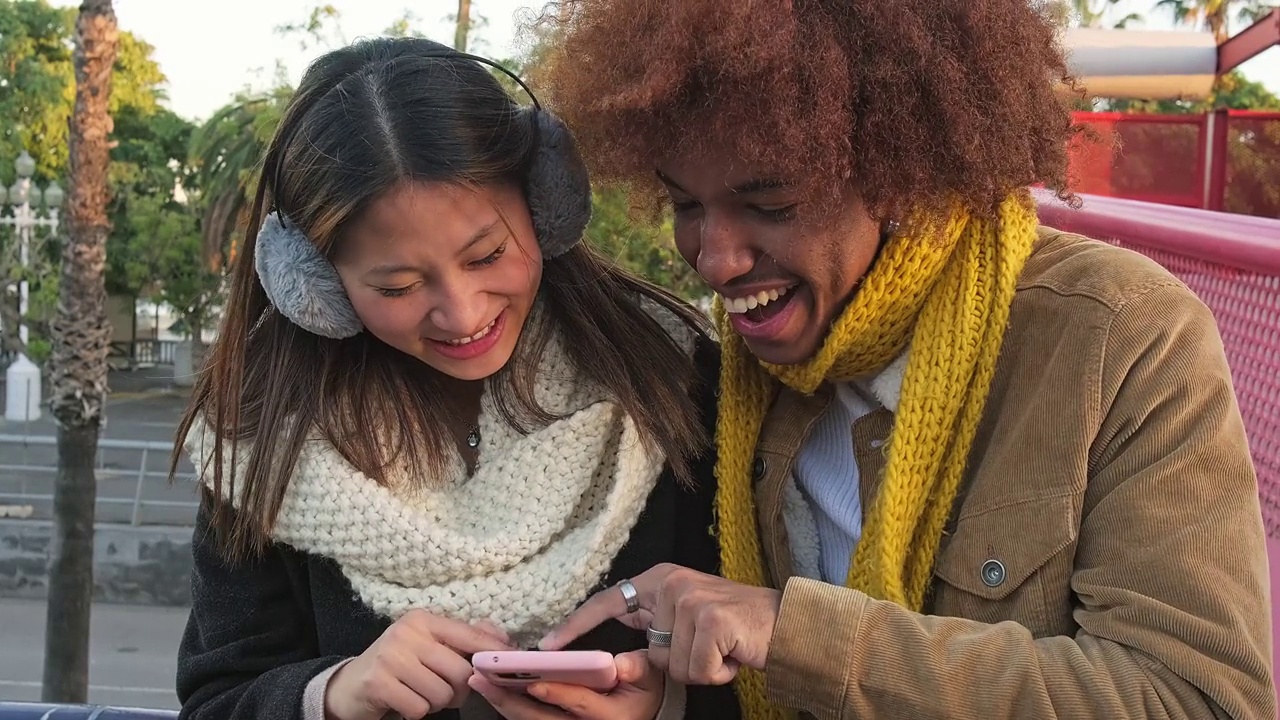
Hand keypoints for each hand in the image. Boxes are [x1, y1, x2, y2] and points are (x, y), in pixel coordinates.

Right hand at [324, 610, 511, 719]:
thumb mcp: (427, 645)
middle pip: (460, 671)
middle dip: (459, 691)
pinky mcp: (378, 683)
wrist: (350, 686)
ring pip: (442, 693)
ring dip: (436, 703)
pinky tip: (404, 701)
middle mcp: (407, 633)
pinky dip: (416, 711)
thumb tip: (502, 638)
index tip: (510, 660)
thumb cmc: (398, 665)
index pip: (468, 635)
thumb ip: (462, 640)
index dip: (492, 651)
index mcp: (423, 620)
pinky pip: (419, 708)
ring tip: (420, 694)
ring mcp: (391, 657)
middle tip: (445, 692)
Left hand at [468, 650, 663, 719]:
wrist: (640, 713)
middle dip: (510, 701)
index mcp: (608, 717)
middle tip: (483, 680)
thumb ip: (637, 668)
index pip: (579, 704)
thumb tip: (623, 664)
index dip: (557, 694)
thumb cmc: (643, 691)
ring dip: (503, 704)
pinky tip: (492, 689)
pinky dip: (510, 706)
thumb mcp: (648, 677)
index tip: (533, 683)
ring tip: (480, 682)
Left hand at [539, 564, 781, 685]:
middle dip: (681, 663)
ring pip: (672, 666)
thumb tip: (618, 665)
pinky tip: (734, 656)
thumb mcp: (688, 625)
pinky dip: (718, 673)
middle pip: (651, 652)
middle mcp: (672, 583)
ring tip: (724, 650)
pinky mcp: (711, 620)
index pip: (608, 601)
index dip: (576, 625)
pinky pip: (696, 671)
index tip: (546, 644)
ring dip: (702, 670)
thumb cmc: (737, 627)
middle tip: (712, 648)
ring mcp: (691, 600)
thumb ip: (653, 637)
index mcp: (660, 579)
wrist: (789, 624)